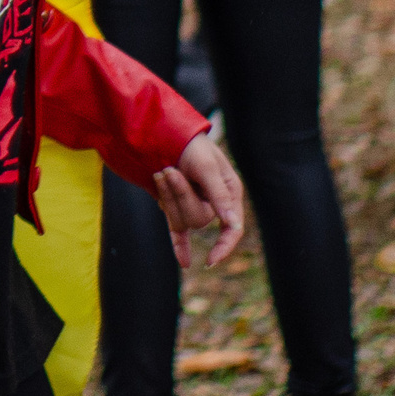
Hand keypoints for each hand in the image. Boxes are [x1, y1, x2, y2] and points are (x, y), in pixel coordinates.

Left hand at [150, 131, 245, 268]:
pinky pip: (178, 231)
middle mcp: (213, 203)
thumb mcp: (206, 166)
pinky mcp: (176, 207)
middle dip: (179, 196)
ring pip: (180, 219)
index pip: (232, 229)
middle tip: (168, 170)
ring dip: (167, 196)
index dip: (224, 246)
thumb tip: (232, 223)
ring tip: (161, 171)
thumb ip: (218, 193)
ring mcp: (194, 206)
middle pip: (197, 220)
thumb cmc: (191, 146)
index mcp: (229, 192)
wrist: (164, 132)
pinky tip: (184, 263)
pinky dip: (180, 246)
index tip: (211, 260)